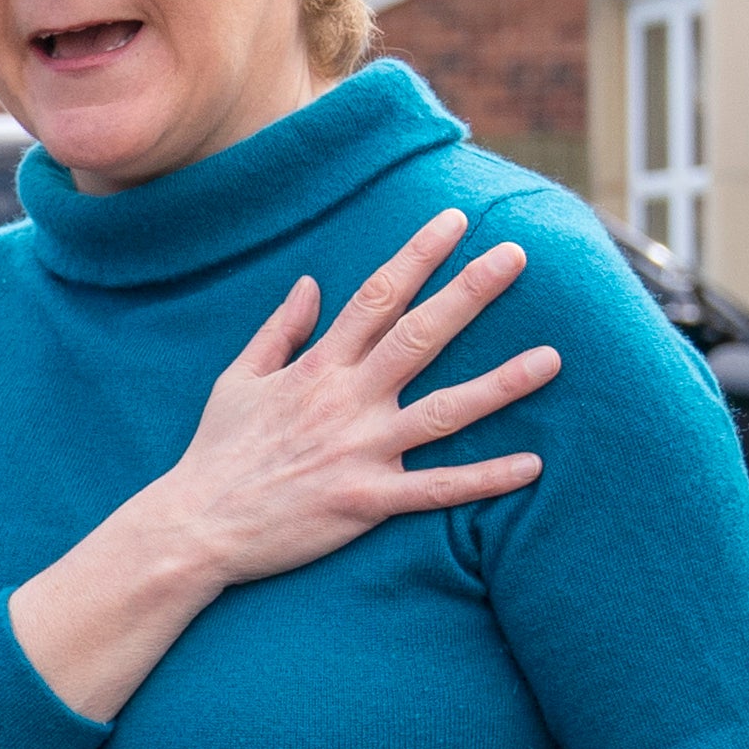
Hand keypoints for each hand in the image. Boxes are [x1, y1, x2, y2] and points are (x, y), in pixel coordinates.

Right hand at [153, 208, 557, 588]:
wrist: (196, 526)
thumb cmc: (218, 451)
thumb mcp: (239, 378)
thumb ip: (280, 330)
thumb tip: (312, 283)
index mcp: (317, 366)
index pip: (377, 295)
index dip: (418, 255)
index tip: (455, 221)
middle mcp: (345, 400)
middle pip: (420, 335)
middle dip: (470, 292)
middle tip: (517, 256)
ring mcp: (360, 451)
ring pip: (444, 411)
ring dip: (501, 384)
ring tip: (552, 358)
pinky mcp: (366, 503)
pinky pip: (435, 489)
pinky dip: (484, 478)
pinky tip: (531, 464)